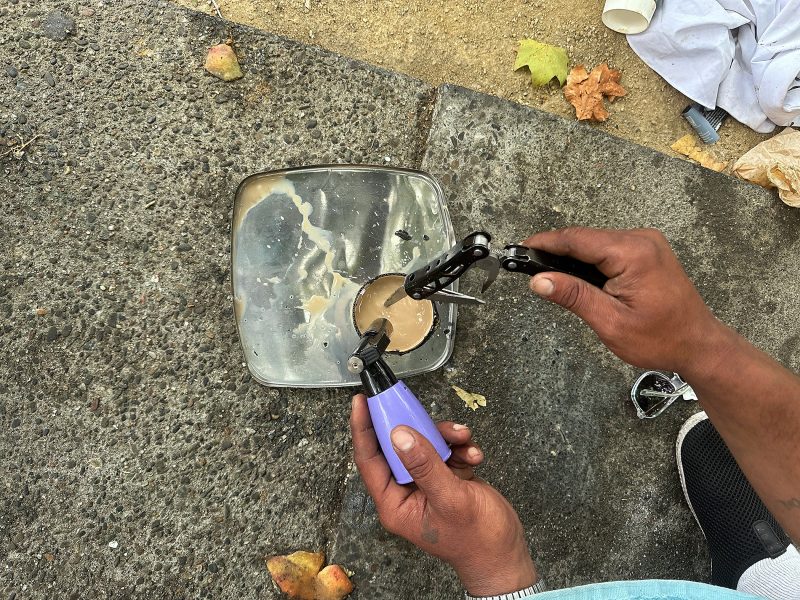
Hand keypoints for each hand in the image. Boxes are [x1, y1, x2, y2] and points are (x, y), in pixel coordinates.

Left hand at [350, 395, 537, 595]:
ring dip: (445, 436)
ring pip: (425, 444)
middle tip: (420, 410)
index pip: (369, 460)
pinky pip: (445, 450)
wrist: (506, 553)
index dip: (363, 429)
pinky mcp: (445, 476)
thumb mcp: (450, 499)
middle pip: (398, 446)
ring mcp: (426, 483)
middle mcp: (406, 491)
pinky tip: (473, 455)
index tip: (361, 402)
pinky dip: (460, 447)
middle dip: (417, 427)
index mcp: (395, 503)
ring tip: (463, 437)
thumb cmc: (477, 539)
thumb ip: (425, 465)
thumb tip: (400, 436)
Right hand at [523, 227, 731, 374]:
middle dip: (555, 252)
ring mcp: (646, 243)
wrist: (699, 344)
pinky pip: (608, 249)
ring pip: (595, 243)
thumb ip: (573, 296)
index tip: (519, 250)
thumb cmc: (660, 339)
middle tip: (528, 269)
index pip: (577, 239)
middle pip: (585, 239)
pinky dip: (589, 261)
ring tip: (548, 277)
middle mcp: (641, 239)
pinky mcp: (646, 251)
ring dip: (572, 258)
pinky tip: (577, 278)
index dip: (545, 243)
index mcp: (633, 253)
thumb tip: (538, 280)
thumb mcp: (610, 322)